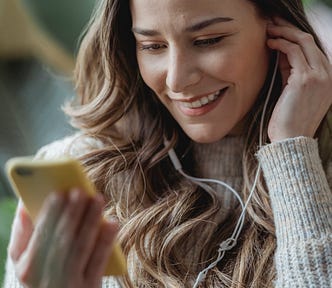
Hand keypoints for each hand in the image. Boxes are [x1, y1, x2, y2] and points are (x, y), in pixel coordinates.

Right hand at [8, 189, 117, 287]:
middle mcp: (47, 278)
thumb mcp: (25, 259)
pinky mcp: (90, 287)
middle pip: (62, 241)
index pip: (39, 237)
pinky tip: (112, 223)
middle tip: (81, 191)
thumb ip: (23, 233)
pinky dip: (106, 241)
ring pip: (81, 248)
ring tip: (97, 199)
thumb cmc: (42, 272)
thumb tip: (24, 204)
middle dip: (71, 213)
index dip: (49, 215)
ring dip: (90, 221)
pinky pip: (99, 262)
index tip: (58, 193)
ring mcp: (70, 284)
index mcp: (27, 268)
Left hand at [266, 17, 331, 141]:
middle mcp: (327, 74)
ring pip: (302, 42)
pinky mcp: (305, 79)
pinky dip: (280, 43)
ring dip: (283, 32)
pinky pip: (293, 52)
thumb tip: (281, 52)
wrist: (291, 140)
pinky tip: (270, 42)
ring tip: (268, 29)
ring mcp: (319, 76)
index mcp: (327, 78)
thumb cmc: (288, 120)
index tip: (280, 31)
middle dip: (289, 28)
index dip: (295, 37)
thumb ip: (290, 71)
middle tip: (272, 23)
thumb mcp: (292, 91)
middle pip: (309, 41)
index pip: (312, 49)